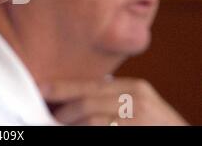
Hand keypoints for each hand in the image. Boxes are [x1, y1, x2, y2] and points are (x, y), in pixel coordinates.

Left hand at [42, 78, 187, 125]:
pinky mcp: (134, 133)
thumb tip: (72, 100)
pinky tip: (73, 130)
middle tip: (44, 112)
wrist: (184, 139)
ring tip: (55, 124)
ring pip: (90, 119)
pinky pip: (99, 130)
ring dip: (69, 123)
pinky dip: (82, 130)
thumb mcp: (138, 105)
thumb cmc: (156, 125)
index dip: (62, 88)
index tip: (41, 89)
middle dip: (61, 109)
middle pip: (86, 100)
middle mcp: (135, 100)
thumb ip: (111, 98)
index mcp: (134, 88)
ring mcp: (137, 118)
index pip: (89, 85)